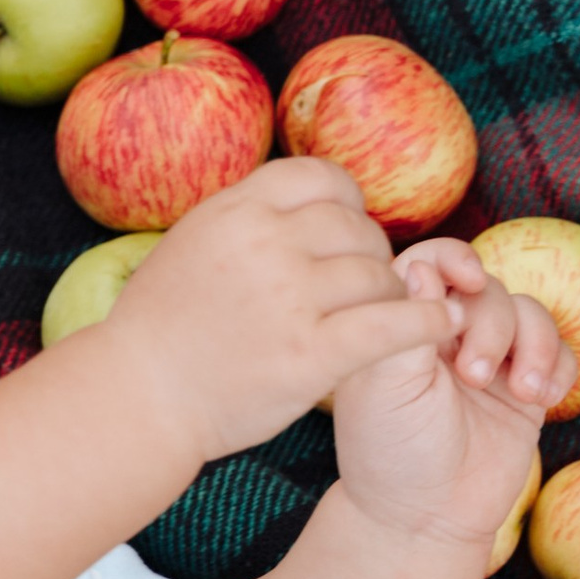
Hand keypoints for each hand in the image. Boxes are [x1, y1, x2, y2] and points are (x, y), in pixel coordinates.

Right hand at [104, 160, 449, 459]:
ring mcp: (289, 299)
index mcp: (235, 210)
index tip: (344, 233)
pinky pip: (394, 325)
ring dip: (391, 294)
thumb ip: (248, 218)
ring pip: (379, 274)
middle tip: (360, 287)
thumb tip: (308, 196)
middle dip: (367, 256)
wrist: (138, 400)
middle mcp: (264, 245)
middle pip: (357, 228)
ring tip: (386, 314)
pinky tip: (441, 327)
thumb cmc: (161, 329)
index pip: (323, 178)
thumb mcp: (191, 244)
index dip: (346, 204)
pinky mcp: (311, 355)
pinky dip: (427, 323)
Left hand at [328, 239, 573, 543]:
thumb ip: (407, 323)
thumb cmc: (390, 452)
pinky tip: (543, 400)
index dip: (456, 259)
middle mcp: (447, 336)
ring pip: (531, 315)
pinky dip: (559, 368)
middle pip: (490, 289)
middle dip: (492, 326)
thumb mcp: (386, 385)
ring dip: (535, 346)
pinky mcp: (525, 390)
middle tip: (475, 378)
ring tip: (524, 391)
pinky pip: (561, 353)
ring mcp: (491, 360)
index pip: (432, 263)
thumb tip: (420, 264)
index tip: (467, 282)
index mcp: (404, 326)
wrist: (423, 518)